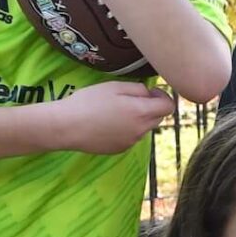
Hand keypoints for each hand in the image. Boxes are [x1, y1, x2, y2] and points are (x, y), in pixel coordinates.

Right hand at [52, 81, 173, 152]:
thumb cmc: (89, 102)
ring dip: (138, 119)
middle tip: (131, 99)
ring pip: (144, 128)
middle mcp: (140, 130)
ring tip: (115, 111)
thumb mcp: (114, 87)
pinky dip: (127, 129)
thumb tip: (149, 94)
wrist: (66, 127)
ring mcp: (131, 142)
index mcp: (141, 112)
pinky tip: (108, 124)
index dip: (162, 96)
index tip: (151, 92)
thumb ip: (138, 89)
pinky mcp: (120, 149)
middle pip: (158, 118)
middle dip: (150, 107)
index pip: (168, 107)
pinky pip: (131, 137)